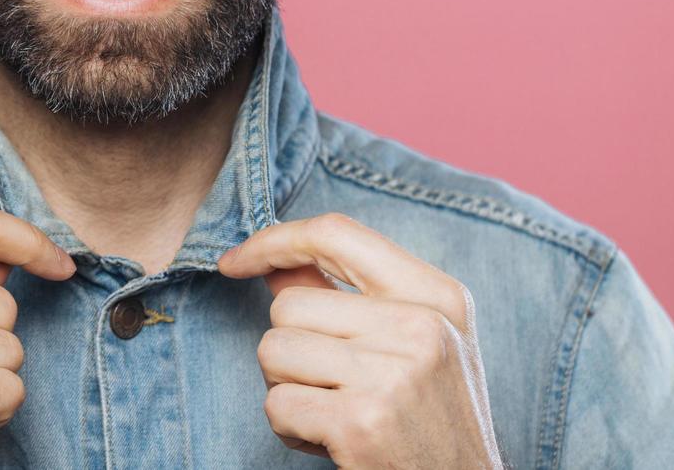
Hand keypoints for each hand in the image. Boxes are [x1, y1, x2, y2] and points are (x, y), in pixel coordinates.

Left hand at [217, 212, 501, 467]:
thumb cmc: (430, 418)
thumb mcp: (412, 343)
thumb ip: (345, 295)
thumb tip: (273, 261)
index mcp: (438, 295)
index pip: (336, 233)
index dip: (273, 241)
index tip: (235, 261)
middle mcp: (421, 326)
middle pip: (289, 304)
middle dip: (290, 348)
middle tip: (334, 386)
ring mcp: (392, 374)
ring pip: (273, 349)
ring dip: (287, 388)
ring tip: (335, 410)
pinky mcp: (361, 423)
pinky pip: (276, 404)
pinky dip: (289, 427)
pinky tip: (332, 441)